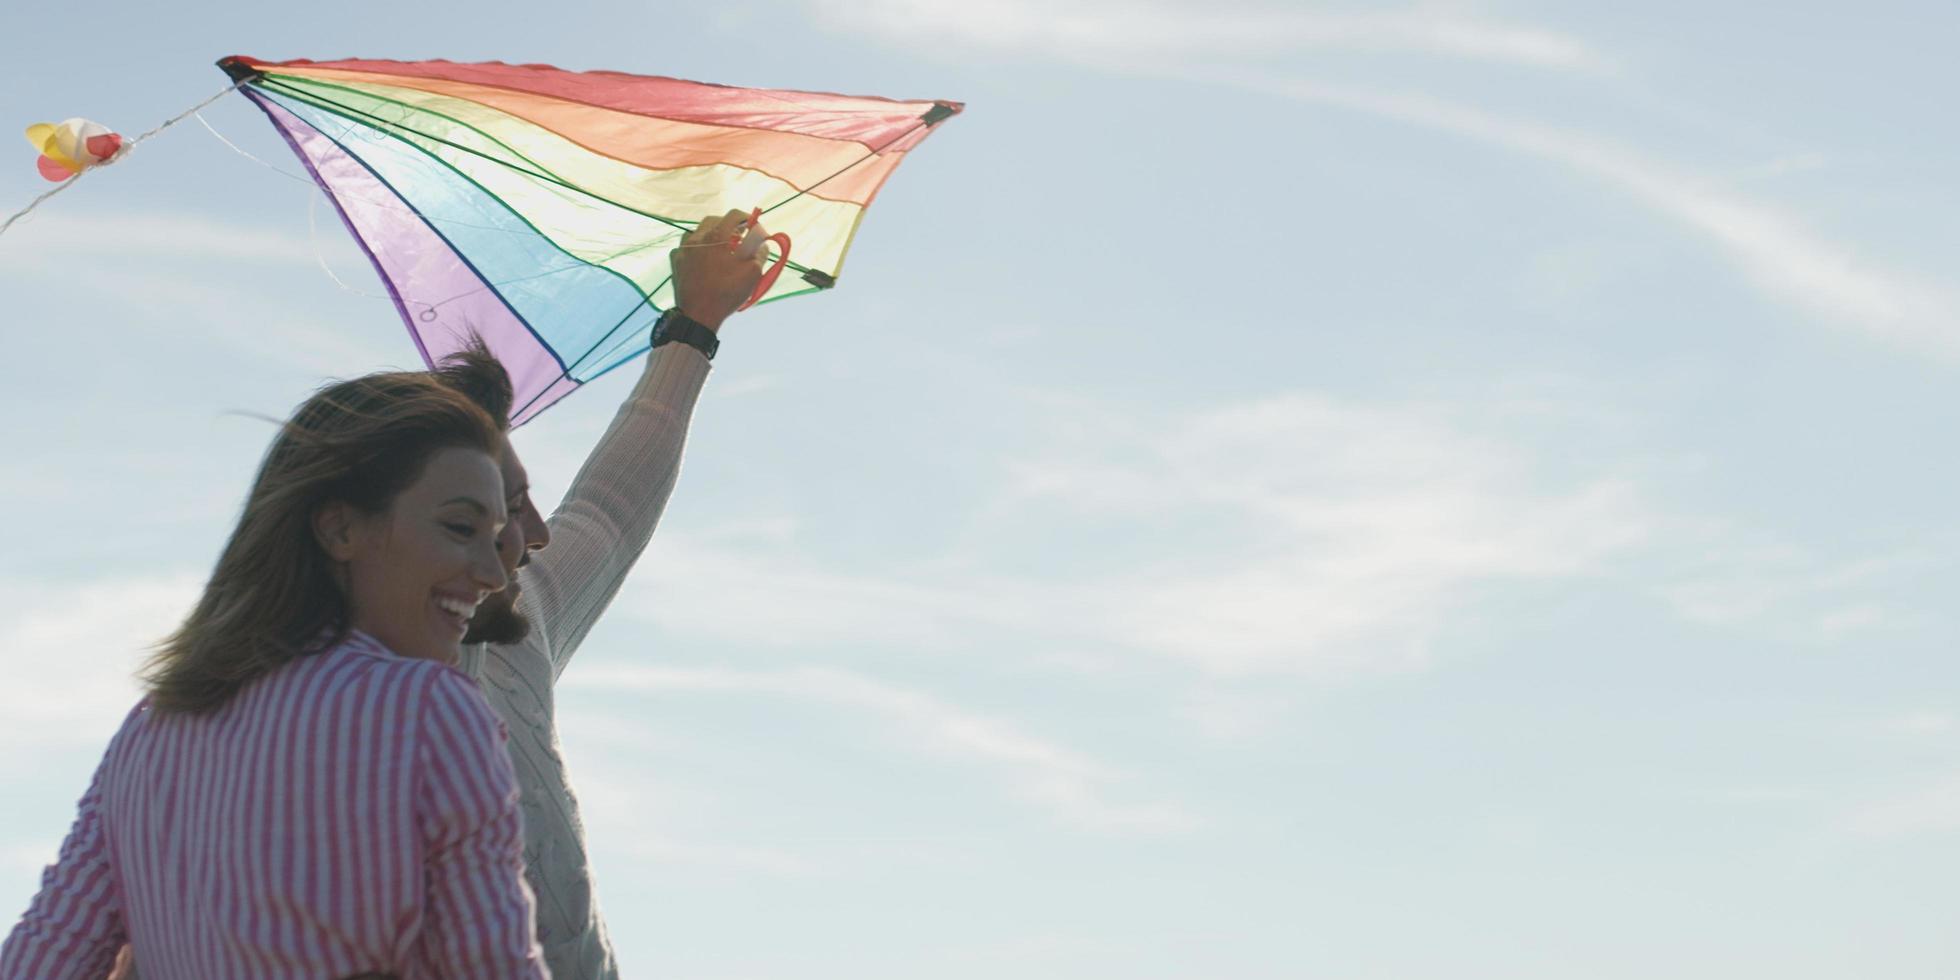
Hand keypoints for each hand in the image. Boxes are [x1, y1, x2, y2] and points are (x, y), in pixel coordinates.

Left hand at [669, 209, 767, 330]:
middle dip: (729, 225)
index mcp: (716, 236)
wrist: (698, 314)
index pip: (734, 215)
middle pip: (714, 220)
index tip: (754, 226)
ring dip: (711, 235)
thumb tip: (762, 244)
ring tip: (720, 248)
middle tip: (739, 237)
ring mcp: (683, 248)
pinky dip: (697, 248)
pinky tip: (703, 259)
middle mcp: (697, 237)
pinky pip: (687, 247)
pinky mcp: (675, 261)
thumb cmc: (727, 292)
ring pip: (698, 232)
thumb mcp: (753, 273)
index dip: (747, 218)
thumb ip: (760, 253)